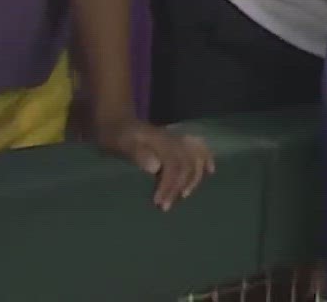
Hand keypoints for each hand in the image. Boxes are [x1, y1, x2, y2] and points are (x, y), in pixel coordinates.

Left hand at [94, 118, 213, 210]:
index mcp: (161, 141)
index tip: (159, 202)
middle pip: (186, 165)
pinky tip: (210, 170)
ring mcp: (177, 139)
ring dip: (192, 179)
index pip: (173, 166)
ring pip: (195, 159)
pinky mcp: (178, 142)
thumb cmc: (116, 136)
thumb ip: (137, 153)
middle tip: (165, 206)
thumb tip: (155, 168)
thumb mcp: (121, 144)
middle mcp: (173, 139)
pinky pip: (199, 148)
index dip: (169, 185)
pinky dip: (206, 159)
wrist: (116, 121)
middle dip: (178, 187)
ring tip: (183, 195)